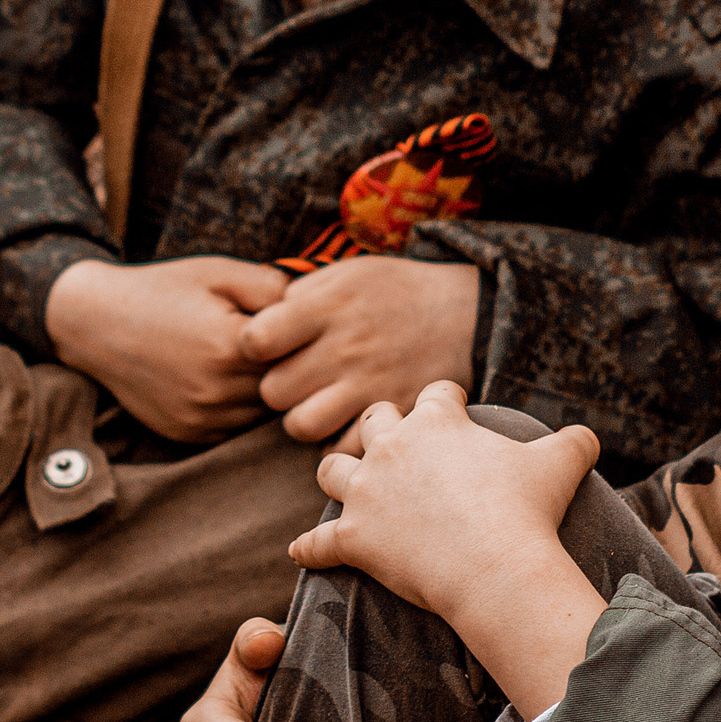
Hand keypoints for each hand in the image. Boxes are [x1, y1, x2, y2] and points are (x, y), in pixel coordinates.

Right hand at [46, 257, 288, 442]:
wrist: (97, 323)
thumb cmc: (163, 290)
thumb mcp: (219, 272)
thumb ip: (273, 287)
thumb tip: (314, 306)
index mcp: (230, 346)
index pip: (299, 355)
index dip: (307, 342)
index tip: (309, 330)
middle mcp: (217, 390)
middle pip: (284, 390)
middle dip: (292, 371)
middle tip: (292, 350)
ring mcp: (202, 417)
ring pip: (264, 416)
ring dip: (269, 395)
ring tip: (260, 365)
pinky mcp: (189, 434)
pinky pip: (236, 429)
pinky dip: (242, 411)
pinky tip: (234, 383)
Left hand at [243, 257, 477, 446]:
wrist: (466, 316)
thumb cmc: (396, 292)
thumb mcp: (348, 274)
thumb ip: (299, 295)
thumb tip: (257, 323)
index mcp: (329, 307)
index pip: (257, 339)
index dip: (255, 345)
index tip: (272, 344)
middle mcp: (346, 348)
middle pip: (273, 391)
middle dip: (279, 386)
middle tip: (299, 378)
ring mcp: (370, 386)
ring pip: (300, 426)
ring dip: (304, 417)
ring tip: (320, 402)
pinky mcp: (392, 415)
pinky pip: (342, 447)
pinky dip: (338, 441)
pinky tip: (346, 421)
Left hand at [290, 384, 607, 715]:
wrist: (495, 567)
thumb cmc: (526, 511)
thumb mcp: (562, 463)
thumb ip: (575, 442)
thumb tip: (590, 437)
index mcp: (437, 420)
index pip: (436, 392)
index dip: (447, 402)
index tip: (455, 412)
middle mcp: (392, 446)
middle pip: (373, 418)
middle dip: (383, 427)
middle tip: (398, 447)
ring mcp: (367, 491)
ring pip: (331, 467)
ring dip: (339, 474)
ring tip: (348, 485)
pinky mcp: (352, 537)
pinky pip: (317, 543)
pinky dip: (310, 549)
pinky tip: (302, 553)